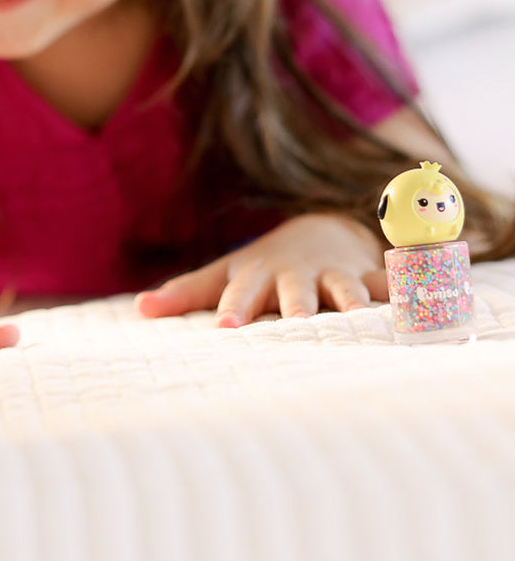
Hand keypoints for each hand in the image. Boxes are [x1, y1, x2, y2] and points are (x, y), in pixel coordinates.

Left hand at [135, 213, 387, 326]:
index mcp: (256, 278)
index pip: (240, 297)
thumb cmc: (260, 269)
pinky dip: (404, 292)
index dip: (234, 310)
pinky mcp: (367, 278)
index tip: (226, 328)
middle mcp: (295, 277)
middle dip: (296, 309)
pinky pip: (389, 286)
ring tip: (359, 319)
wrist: (317, 232)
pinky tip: (421, 303)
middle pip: (295, 295)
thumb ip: (184, 293)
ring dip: (352, 303)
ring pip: (344, 291)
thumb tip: (139, 309)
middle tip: (296, 324)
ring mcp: (333, 276)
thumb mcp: (223, 276)